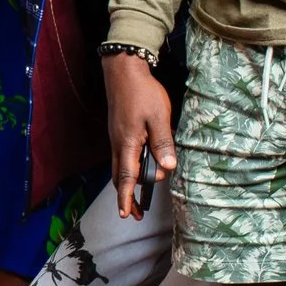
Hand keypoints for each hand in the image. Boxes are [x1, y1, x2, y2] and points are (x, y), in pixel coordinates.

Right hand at [104, 52, 175, 220]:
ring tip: (137, 194)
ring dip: (127, 183)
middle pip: (119, 176)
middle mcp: (118, 143)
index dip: (126, 197)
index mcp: (128, 143)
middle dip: (125, 196)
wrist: (123, 71)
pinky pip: (121, 156)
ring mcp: (117, 137)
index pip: (126, 176)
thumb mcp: (158, 117)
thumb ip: (163, 143)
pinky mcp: (119, 131)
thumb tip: (168, 169)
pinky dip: (128, 168)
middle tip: (134, 213)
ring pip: (119, 166)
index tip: (126, 214)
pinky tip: (139, 167)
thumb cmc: (142, 92)